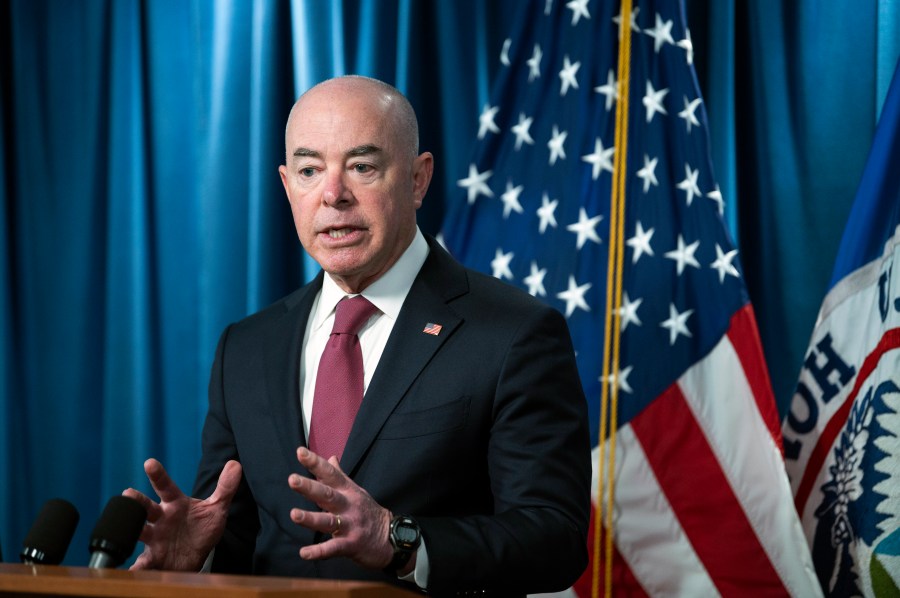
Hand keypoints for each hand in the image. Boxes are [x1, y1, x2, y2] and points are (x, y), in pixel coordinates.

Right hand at [123, 458, 241, 570]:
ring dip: (130, 528)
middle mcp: (161, 518)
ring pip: (138, 530)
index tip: (150, 463)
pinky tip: (131, 570)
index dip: (158, 475)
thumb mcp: (216, 509)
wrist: (195, 557)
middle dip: (137, 501)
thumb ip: (225, 488)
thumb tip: (235, 464)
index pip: (166, 486)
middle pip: (146, 507)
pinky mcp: (153, 557)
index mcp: (175, 504)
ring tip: (122, 526)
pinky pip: (142, 562)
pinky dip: (136, 567)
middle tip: (128, 494)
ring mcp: (154, 537)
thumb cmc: (202, 529)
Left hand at [288, 447, 393, 570]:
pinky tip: (304, 553)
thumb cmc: (368, 511)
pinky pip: (333, 548)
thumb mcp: (356, 490)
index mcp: (348, 491)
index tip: (300, 452)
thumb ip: (340, 475)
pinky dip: (319, 552)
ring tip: (294, 514)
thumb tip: (330, 457)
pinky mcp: (351, 544)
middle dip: (310, 488)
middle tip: (292, 479)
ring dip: (310, 519)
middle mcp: (348, 506)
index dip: (315, 463)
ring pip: (328, 521)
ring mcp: (350, 525)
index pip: (331, 474)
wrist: (390, 537)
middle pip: (328, 495)